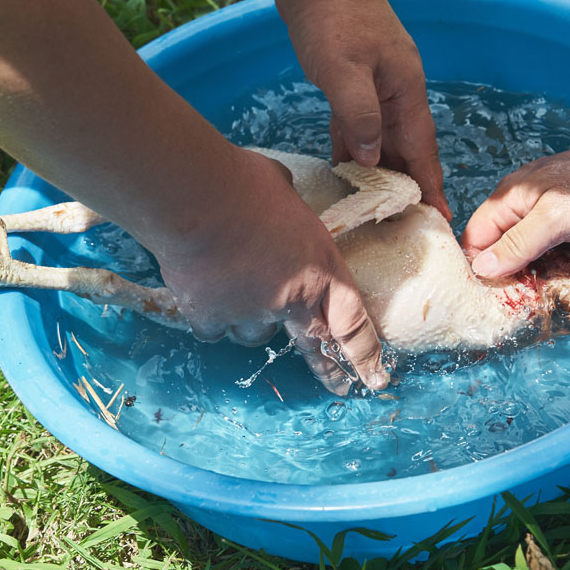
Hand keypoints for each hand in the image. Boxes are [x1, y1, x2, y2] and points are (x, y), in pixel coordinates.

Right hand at [154, 147, 388, 393]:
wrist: (195, 198)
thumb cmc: (243, 183)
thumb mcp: (285, 191)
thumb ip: (289, 214)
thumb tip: (278, 199)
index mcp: (320, 269)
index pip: (352, 321)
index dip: (365, 352)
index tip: (374, 376)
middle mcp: (290, 300)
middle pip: (314, 346)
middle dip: (329, 370)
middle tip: (339, 386)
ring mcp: (249, 313)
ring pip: (256, 335)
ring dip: (251, 320)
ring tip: (236, 289)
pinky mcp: (211, 316)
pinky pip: (215, 329)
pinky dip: (211, 317)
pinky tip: (203, 294)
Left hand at [273, 0, 450, 219]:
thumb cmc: (332, 17)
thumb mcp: (343, 71)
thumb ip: (360, 117)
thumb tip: (373, 158)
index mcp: (404, 90)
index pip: (422, 149)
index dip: (430, 185)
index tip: (441, 218)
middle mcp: (395, 92)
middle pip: (405, 149)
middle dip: (408, 186)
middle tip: (406, 226)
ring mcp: (375, 86)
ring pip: (381, 139)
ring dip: (380, 170)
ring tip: (380, 209)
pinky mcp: (352, 81)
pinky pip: (357, 124)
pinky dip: (353, 148)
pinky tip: (348, 170)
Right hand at [461, 132, 569, 278]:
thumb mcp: (553, 221)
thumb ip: (517, 244)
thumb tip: (482, 268)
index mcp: (506, 199)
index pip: (475, 238)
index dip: (479, 265)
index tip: (492, 292)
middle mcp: (517, 202)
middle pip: (497, 243)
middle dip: (506, 268)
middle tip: (521, 294)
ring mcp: (539, 207)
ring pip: (521, 244)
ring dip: (529, 265)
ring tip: (541, 287)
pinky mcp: (560, 214)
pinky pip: (543, 240)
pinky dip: (548, 256)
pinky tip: (561, 268)